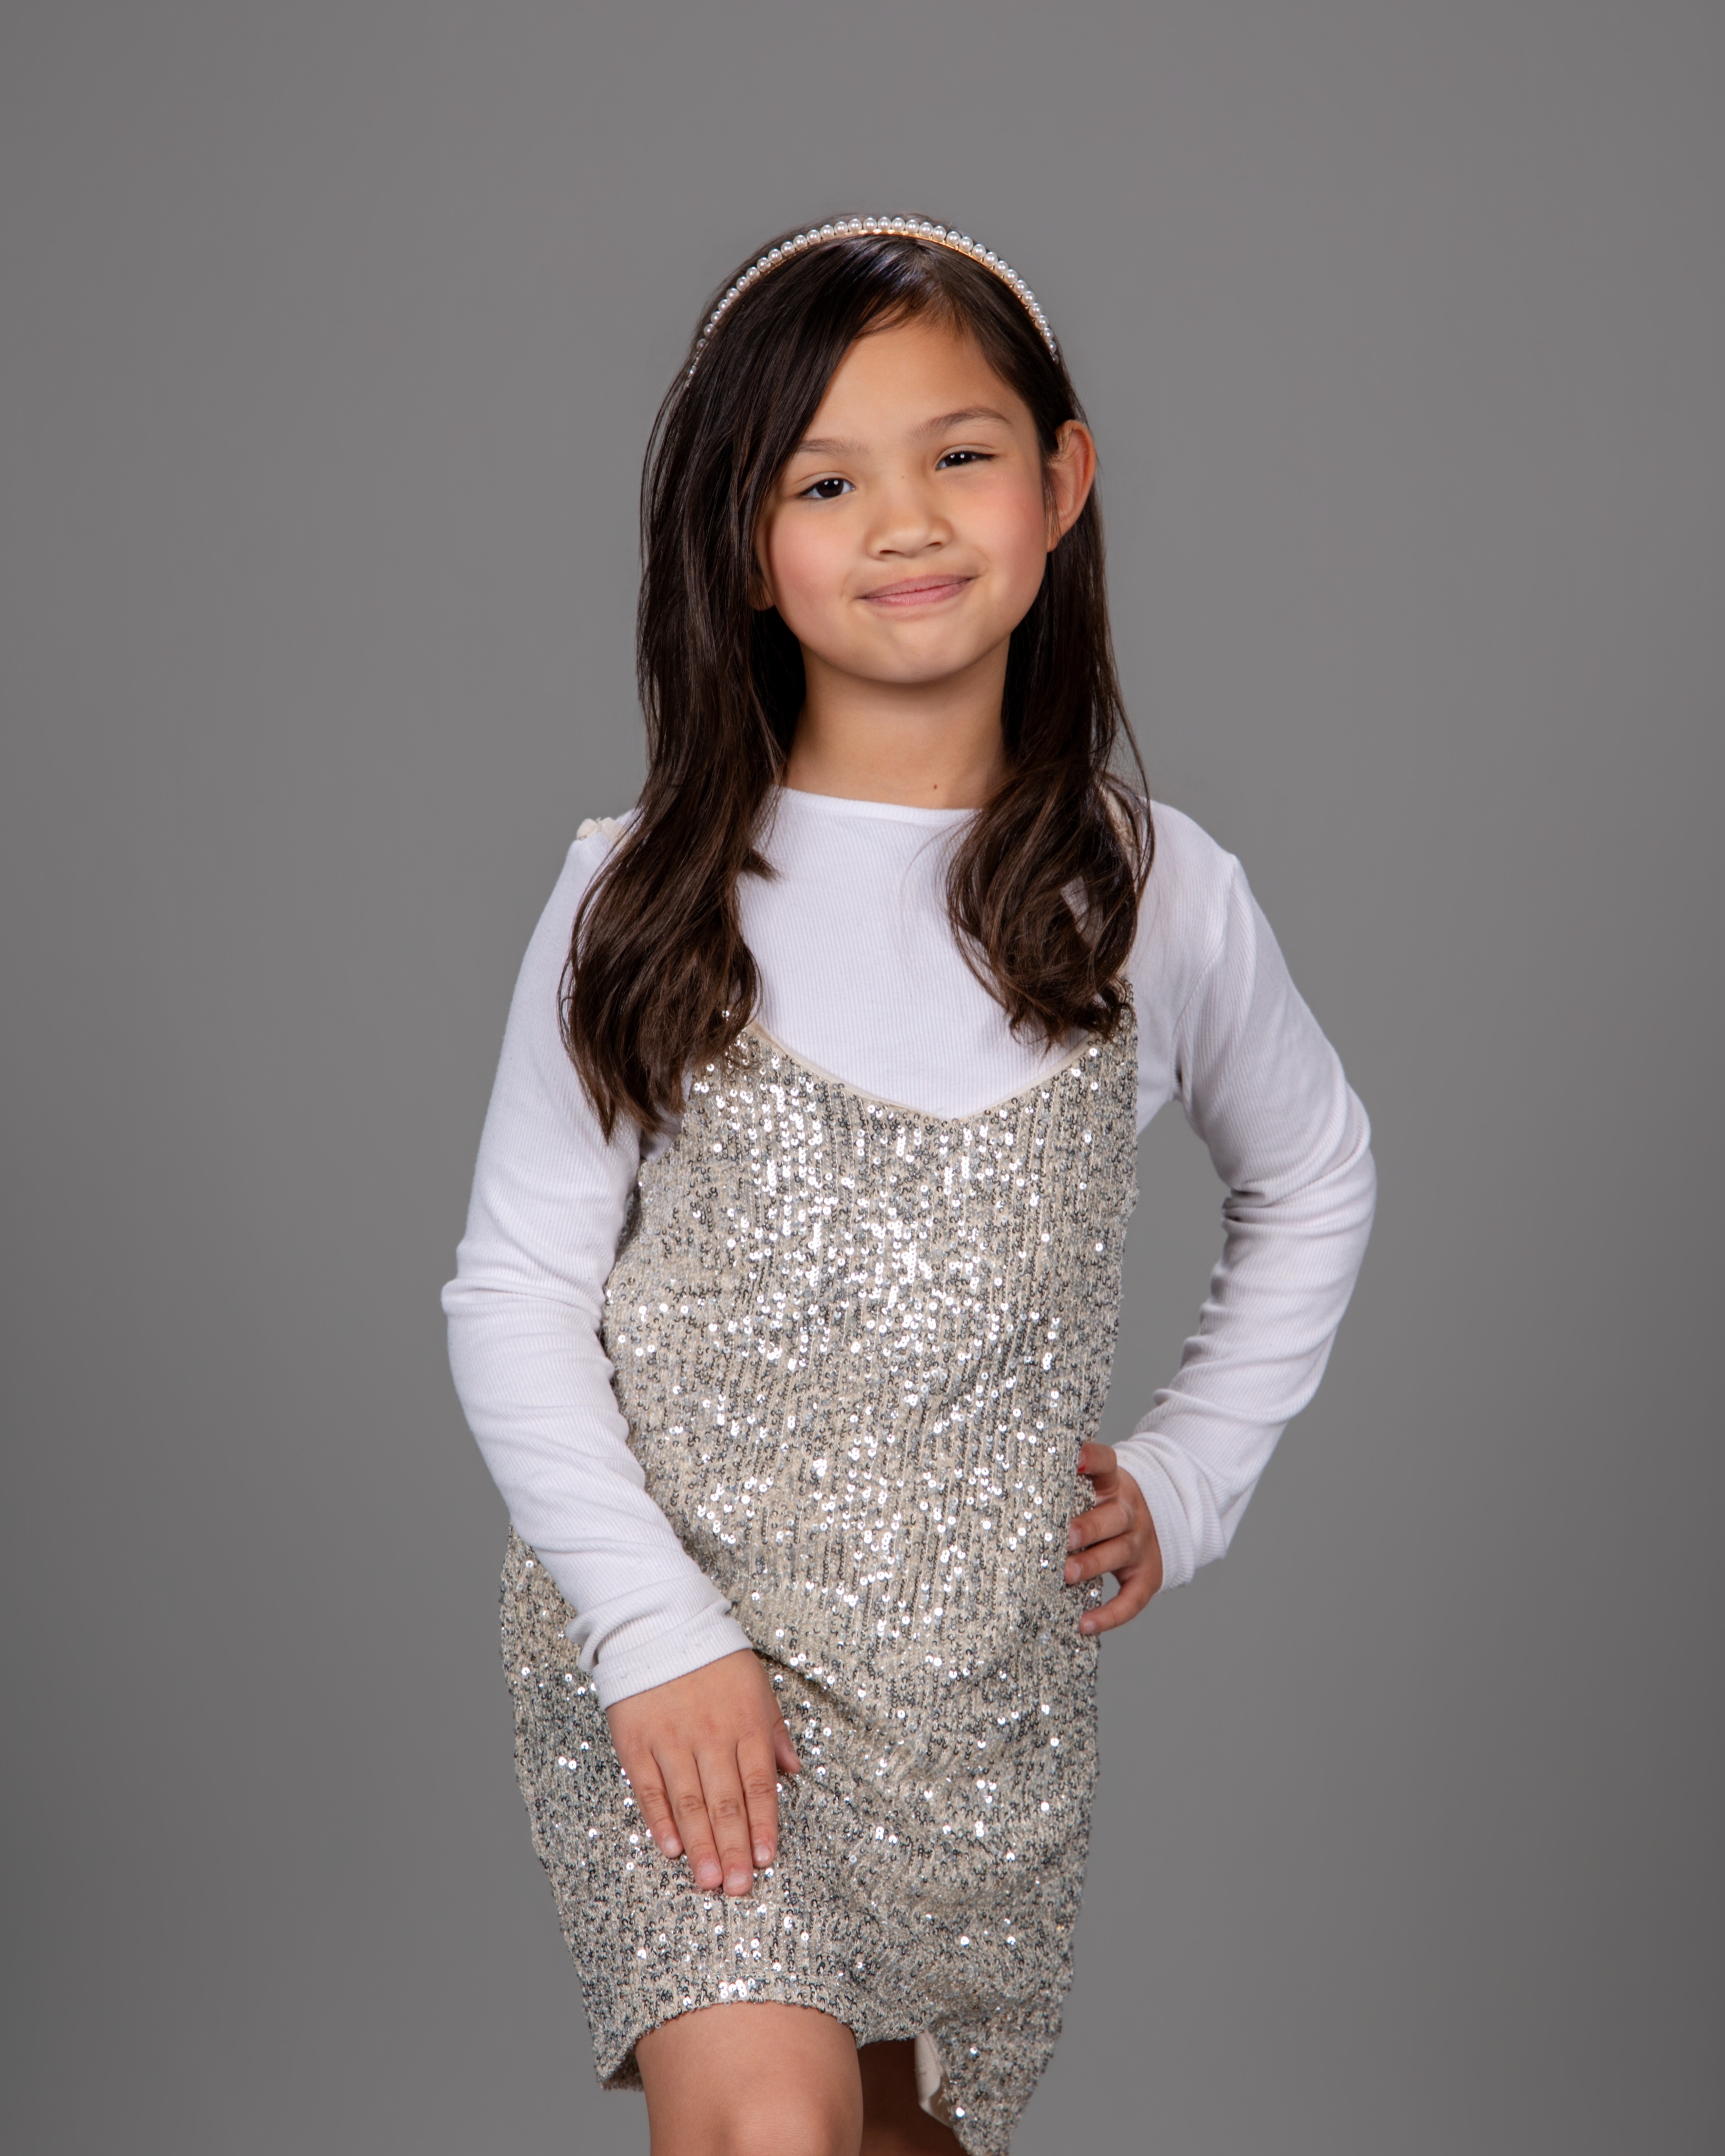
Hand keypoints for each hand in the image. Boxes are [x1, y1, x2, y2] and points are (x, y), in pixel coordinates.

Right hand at [605, 1649, 800, 1898]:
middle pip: (725, 1801)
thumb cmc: (712, 1655)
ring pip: (689, 1802)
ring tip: (709, 1882)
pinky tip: (672, 1849)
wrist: (656, 1620)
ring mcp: (672, 1740)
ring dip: (701, 1845)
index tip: (765, 1860)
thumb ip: (774, 1729)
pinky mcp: (637, 1741)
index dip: (762, 1824)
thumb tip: (794, 1772)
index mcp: (745, 1722)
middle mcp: (711, 1735)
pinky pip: (651, 1788)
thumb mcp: (756, 1683)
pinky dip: (661, 1821)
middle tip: (739, 1888)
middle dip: (733, 1848)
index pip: (758, 1784)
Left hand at [1066, 1443, 1163, 1635]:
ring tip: (1065, 1576)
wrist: (1157, 1521)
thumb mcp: (1092, 1487)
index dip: (1092, 1459)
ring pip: (1120, 1552)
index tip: (1073, 1458)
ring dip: (1092, 1565)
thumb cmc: (1101, 1506)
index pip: (1106, 1463)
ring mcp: (1141, 1544)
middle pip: (1114, 1516)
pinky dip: (1111, 1614)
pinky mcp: (1147, 1576)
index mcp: (1112, 1483)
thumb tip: (1007, 1488)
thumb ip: (1062, 1487)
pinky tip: (1086, 1623)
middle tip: (1063, 1538)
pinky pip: (1133, 1598)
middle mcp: (1129, 1511)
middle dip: (1088, 1527)